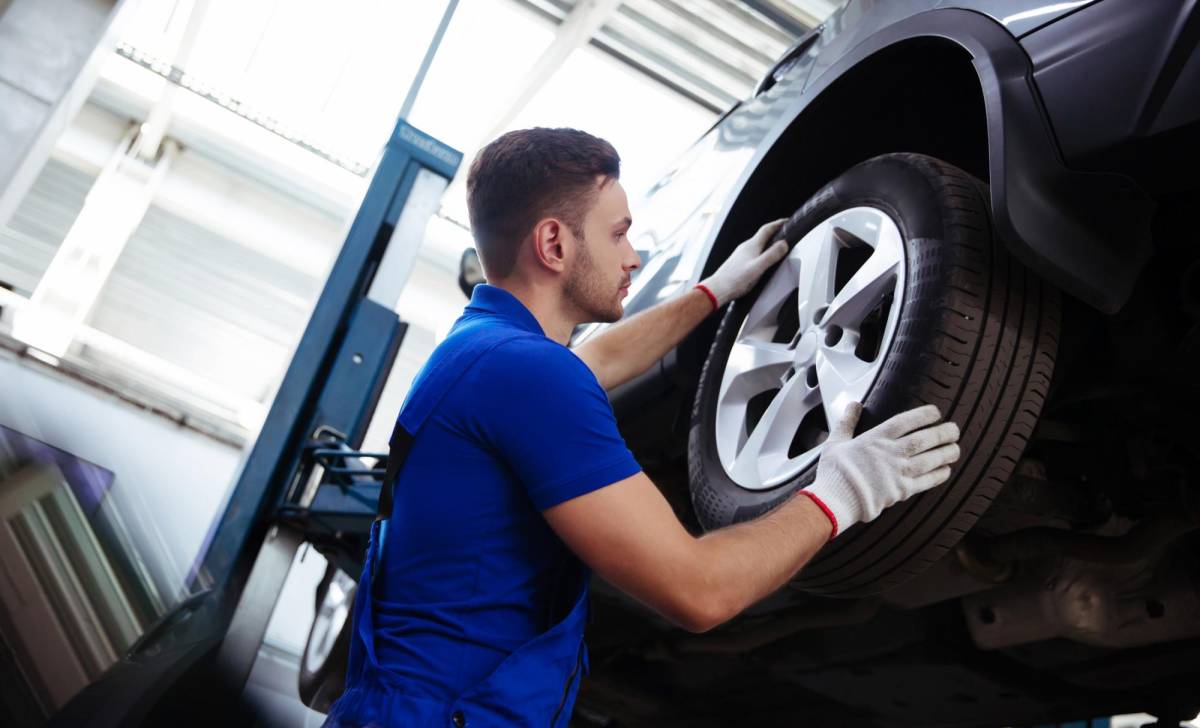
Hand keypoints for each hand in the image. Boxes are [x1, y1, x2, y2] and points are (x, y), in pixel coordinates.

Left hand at [699, 218, 788, 306]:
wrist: (718, 289)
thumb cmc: (735, 279)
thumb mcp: (758, 267)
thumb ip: (772, 255)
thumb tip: (784, 244)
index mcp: (752, 245)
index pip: (767, 229)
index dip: (778, 223)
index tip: (786, 221)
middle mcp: (745, 247)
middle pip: (762, 236)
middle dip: (774, 233)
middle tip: (784, 232)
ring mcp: (741, 254)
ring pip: (757, 244)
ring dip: (768, 243)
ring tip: (776, 246)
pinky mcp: (738, 262)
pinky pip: (753, 253)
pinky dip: (761, 252)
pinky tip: (762, 261)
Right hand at [801, 402, 960, 537]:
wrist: (835, 500)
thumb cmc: (834, 473)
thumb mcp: (835, 442)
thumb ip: (846, 422)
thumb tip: (853, 405)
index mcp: (875, 438)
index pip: (906, 421)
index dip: (924, 415)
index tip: (936, 412)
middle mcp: (891, 453)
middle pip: (924, 439)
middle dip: (943, 433)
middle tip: (954, 429)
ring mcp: (898, 472)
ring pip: (930, 459)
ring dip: (946, 453)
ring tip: (956, 448)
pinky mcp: (901, 491)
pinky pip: (926, 481)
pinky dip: (938, 475)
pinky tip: (946, 470)